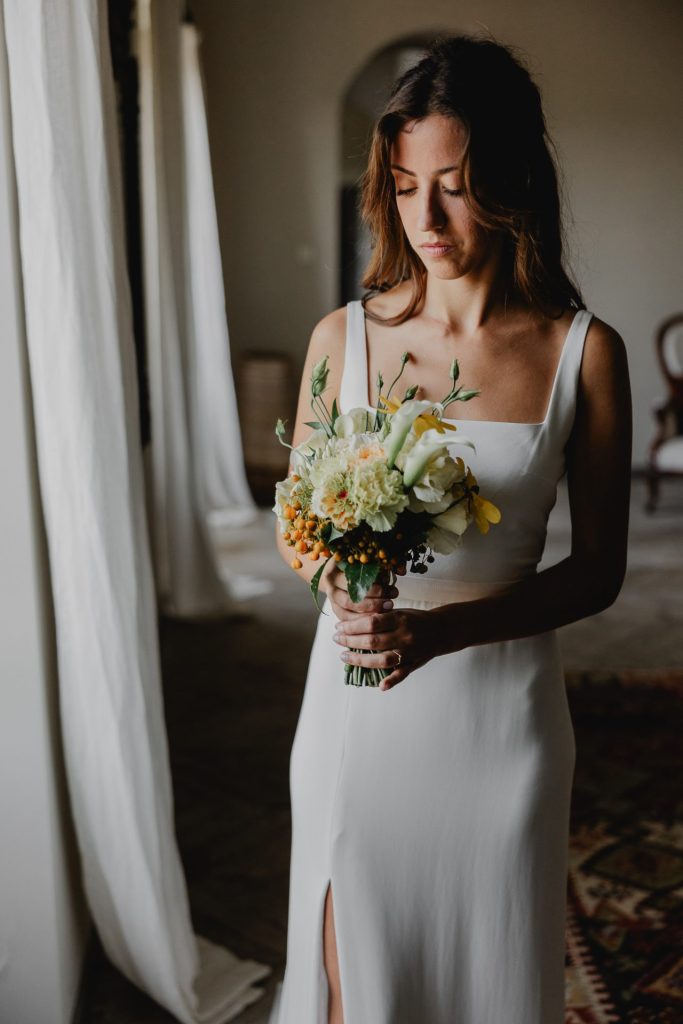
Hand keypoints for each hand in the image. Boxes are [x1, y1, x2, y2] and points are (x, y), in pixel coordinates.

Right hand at [321, 559, 397, 621]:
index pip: (354, 575)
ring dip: (368, 612)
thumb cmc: (360, 562)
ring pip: (347, 609)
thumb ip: (387, 562)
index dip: (372, 581)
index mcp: (336, 563)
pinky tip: (377, 618)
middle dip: (372, 601)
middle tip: (390, 602)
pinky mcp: (335, 608)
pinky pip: (346, 618)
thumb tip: (402, 570)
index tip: (388, 583)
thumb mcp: (372, 557)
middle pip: (350, 594)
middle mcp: (330, 581)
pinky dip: (361, 621)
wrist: (341, 570)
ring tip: (386, 610)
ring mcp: (331, 596)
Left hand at [332, 605, 450, 690]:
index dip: (352, 626)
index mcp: (400, 618)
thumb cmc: (414, 619)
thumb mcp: (399, 612)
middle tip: (337, 640)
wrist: (442, 629)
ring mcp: (410, 651)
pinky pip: (402, 674)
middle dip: (351, 641)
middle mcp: (405, 635)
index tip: (338, 627)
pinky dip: (391, 681)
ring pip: (383, 659)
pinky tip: (379, 686)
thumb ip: (380, 618)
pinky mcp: (415, 664)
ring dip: (361, 660)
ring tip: (345, 657)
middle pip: (373, 641)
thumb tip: (351, 624)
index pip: (371, 623)